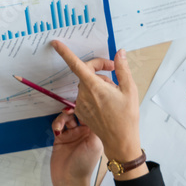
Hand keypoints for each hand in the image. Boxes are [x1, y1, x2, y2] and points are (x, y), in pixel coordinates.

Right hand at [50, 109, 104, 185]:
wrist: (69, 179)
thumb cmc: (84, 165)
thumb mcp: (95, 144)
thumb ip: (96, 126)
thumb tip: (94, 110)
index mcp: (95, 132)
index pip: (92, 114)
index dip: (86, 106)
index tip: (81, 101)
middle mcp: (84, 132)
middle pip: (78, 113)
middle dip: (73, 108)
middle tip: (68, 109)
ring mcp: (72, 134)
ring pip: (67, 117)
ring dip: (63, 117)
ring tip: (60, 124)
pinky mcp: (60, 138)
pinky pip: (57, 125)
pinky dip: (56, 124)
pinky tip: (57, 130)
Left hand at [51, 40, 141, 162]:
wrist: (120, 141)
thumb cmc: (126, 118)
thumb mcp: (129, 90)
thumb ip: (122, 69)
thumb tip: (119, 53)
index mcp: (94, 87)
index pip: (76, 65)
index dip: (65, 53)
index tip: (56, 44)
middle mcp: (84, 94)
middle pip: (86, 73)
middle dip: (99, 69)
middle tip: (114, 70)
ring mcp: (81, 104)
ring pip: (87, 84)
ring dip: (98, 83)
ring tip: (114, 93)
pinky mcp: (81, 112)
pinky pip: (86, 96)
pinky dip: (95, 94)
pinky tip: (107, 102)